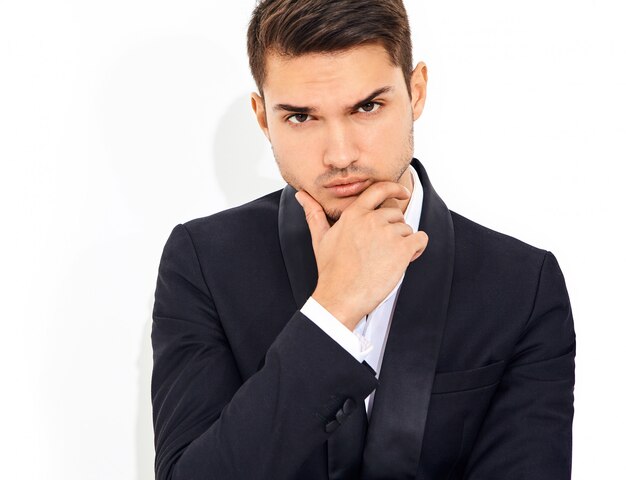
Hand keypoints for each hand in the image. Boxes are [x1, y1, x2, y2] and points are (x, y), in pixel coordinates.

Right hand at [295, 182, 427, 330]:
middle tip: (384, 248)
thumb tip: (301, 195)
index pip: (379, 189)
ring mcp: (388, 234)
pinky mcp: (402, 250)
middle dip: (394, 228)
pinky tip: (407, 258)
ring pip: (407, 229)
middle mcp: (372, 220)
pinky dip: (418, 248)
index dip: (394, 188)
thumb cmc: (331, 271)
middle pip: (396, 213)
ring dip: (403, 242)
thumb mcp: (320, 238)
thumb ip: (314, 213)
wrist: (341, 296)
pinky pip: (420, 240)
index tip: (403, 192)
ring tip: (388, 259)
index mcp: (354, 214)